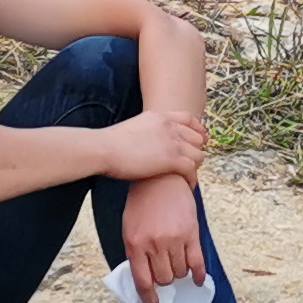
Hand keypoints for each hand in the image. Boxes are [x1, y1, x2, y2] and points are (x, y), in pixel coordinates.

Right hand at [94, 107, 208, 184]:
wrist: (103, 149)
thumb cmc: (109, 144)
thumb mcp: (133, 128)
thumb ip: (146, 132)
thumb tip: (146, 143)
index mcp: (159, 116)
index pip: (188, 118)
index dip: (197, 129)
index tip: (200, 139)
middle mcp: (169, 126)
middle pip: (197, 137)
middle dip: (196, 150)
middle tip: (192, 163)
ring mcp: (172, 142)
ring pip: (198, 154)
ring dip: (195, 166)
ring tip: (188, 176)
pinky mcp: (171, 159)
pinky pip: (192, 169)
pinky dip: (192, 179)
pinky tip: (188, 186)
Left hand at [123, 170, 206, 294]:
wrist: (161, 178)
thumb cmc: (142, 203)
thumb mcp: (130, 228)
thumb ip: (136, 252)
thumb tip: (146, 278)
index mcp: (136, 244)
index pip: (143, 281)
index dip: (148, 297)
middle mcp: (155, 244)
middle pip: (164, 278)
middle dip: (164, 281)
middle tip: (165, 275)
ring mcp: (174, 240)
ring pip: (180, 272)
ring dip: (178, 274)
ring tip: (177, 267)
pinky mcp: (191, 233)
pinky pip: (197, 262)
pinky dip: (198, 275)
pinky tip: (198, 280)